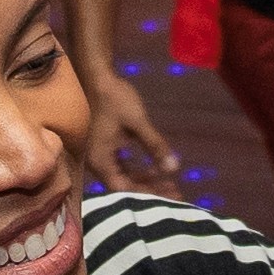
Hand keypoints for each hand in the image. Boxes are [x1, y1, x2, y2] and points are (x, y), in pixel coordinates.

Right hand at [79, 60, 179, 193]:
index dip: (148, 195)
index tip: (171, 196)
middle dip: (150, 190)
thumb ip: (155, 146)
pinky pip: (122, 167)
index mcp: (100, 161)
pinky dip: (138, 170)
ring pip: (124, 177)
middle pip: (124, 186)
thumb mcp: (138, 123)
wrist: (98, 78)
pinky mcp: (106, 149)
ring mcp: (100, 157)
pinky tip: (155, 170)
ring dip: (146, 181)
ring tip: (170, 184)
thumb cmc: (115, 99)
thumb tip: (174, 168)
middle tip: (176, 193)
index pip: (124, 189)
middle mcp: (97, 164)